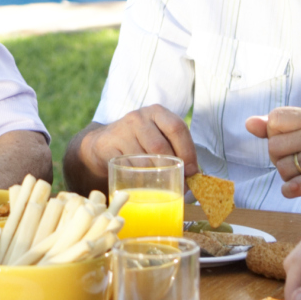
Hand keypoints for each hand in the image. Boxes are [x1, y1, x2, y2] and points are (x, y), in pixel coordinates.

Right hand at [72, 106, 196, 181]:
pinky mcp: (107, 146)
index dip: (188, 151)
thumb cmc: (139, 143)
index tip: (193, 171)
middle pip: (160, 146)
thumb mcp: (158, 138)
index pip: (177, 128)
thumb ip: (176, 151)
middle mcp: (139, 117)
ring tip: (161, 186)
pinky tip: (141, 184)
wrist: (103, 144)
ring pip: (144, 159)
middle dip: (172, 168)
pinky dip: (137, 179)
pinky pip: (127, 167)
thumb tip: (196, 177)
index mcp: (157, 112)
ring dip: (155, 177)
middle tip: (178, 183)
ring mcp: (122, 130)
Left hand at [247, 107, 300, 210]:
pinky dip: (291, 191)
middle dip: (280, 160)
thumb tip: (249, 123)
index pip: (274, 119)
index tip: (293, 145)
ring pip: (283, 169)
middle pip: (274, 146)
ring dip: (289, 178)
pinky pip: (294, 186)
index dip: (275, 136)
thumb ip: (274, 128)